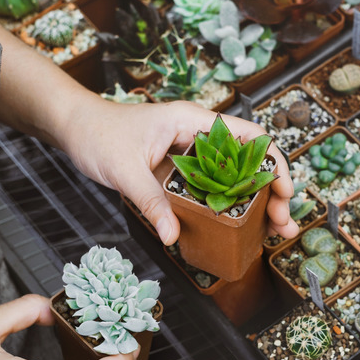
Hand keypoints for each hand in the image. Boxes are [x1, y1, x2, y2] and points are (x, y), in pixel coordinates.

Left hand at [63, 99, 299, 244]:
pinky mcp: (182, 170)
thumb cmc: (98, 134)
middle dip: (272, 192)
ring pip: (235, 177)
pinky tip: (238, 228)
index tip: (284, 192)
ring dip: (255, 203)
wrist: (75, 127)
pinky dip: (229, 207)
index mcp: (193, 122)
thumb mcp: (124, 170)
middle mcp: (199, 136)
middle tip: (283, 222)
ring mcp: (192, 154)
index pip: (250, 137)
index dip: (273, 164)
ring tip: (271, 231)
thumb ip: (151, 201)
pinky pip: (213, 188)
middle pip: (250, 161)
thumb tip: (174, 236)